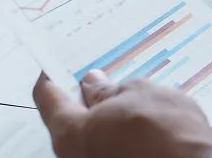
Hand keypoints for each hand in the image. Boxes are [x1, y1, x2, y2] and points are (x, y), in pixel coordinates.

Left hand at [33, 71, 211, 157]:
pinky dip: (122, 131)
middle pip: (70, 120)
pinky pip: (113, 147)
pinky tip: (142, 118)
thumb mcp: (136, 93)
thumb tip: (93, 85)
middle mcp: (76, 157)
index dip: (53, 75)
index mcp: (70, 133)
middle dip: (84, 95)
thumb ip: (108, 90)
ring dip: (106, 114)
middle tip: (99, 73)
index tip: (59, 61)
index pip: (47, 97)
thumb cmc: (164, 132)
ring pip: (94, 135)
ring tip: (128, 92)